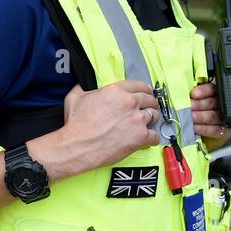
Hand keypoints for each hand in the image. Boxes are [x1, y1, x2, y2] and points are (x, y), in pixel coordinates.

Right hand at [47, 80, 161, 176]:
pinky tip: (146, 140)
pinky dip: (151, 139)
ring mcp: (137, 119)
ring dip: (151, 120)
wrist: (77, 145)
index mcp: (116, 90)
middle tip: (146, 110)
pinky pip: (155, 136)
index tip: (145, 95)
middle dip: (149, 104)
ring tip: (144, 126)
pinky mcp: (141, 136)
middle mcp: (130, 102)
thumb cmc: (75, 124)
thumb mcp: (75, 98)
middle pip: (150, 99)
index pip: (140, 85)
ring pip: (155, 116)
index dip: (144, 91)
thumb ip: (83, 88)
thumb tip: (83, 84)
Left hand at [190, 82, 230, 147]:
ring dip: (200, 117)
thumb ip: (191, 97)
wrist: (201, 132)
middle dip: (199, 105)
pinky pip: (215, 130)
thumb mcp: (192, 101)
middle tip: (189, 107)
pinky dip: (205, 129)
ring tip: (190, 117)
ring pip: (213, 116)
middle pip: (212, 103)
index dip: (203, 91)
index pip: (211, 89)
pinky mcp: (224, 131)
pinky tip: (196, 128)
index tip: (193, 94)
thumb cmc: (192, 112)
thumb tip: (182, 93)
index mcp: (214, 94)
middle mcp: (220, 105)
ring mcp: (223, 119)